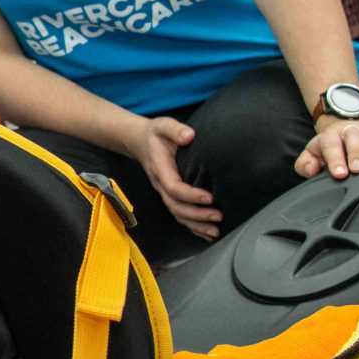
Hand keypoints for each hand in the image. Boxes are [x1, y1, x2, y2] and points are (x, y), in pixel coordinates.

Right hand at [130, 115, 221, 240]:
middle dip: (197, 215)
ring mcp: (165, 193)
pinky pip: (180, 215)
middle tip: (218, 216)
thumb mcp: (163, 125)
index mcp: (160, 170)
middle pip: (176, 207)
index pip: (174, 187)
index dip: (191, 195)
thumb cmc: (155, 135)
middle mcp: (161, 185)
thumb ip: (175, 130)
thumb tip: (189, 136)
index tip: (210, 197)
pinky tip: (207, 233)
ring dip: (196, 225)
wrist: (140, 142)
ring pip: (178, 215)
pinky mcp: (171, 196)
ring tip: (215, 231)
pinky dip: (193, 227)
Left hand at [295, 114, 358, 180]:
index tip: (340, 173)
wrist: (341, 129)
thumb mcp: (312, 155)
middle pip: (354, 138)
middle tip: (358, 168)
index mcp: (330, 138)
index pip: (330, 147)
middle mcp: (350, 130)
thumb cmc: (329, 147)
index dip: (334, 159)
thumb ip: (305, 164)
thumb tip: (311, 170)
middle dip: (357, 153)